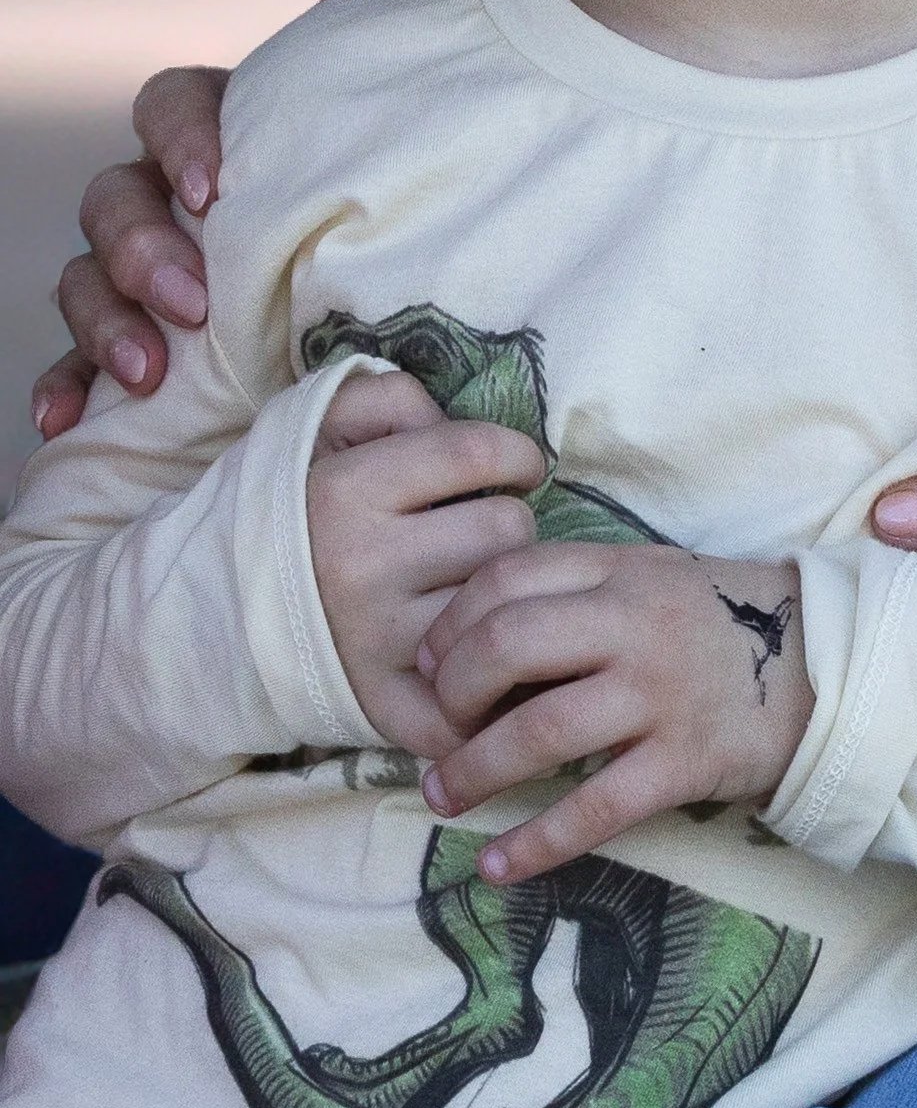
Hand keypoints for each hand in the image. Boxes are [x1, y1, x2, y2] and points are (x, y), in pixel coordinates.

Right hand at [33, 0, 365, 436]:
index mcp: (217, 130)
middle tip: (192, 299)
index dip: (181, 139)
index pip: (168, 104)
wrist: (400, 295)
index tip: (217, 190)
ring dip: (103, 321)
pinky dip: (61, 385)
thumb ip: (362, 39)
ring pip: (85, 278)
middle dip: (141, 249)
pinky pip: (72, 360)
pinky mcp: (130, 342)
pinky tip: (66, 417)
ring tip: (146, 373)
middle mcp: (162, 194)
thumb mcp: (384, 119)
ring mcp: (136, 271)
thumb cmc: (381, 188)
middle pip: (114, 198)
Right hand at [306, 368, 545, 756]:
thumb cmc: (285, 510)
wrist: (207, 618)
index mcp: (346, 491)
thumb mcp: (319, 425)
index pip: (478, 453)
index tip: (517, 467)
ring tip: (467, 584)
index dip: (515, 453)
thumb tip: (458, 428)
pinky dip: (487, 683)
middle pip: (505, 530)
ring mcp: (376, 643)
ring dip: (497, 589)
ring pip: (498, 600)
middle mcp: (362, 568)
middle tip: (477, 532)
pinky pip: (470, 698)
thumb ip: (391, 400)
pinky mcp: (383, 707)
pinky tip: (476, 655)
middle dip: (505, 521)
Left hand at [416, 543, 812, 883]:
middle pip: (506, 645)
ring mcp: (659, 693)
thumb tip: (479, 638)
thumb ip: (580, 593)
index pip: (506, 578)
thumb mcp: (653, 578)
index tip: (428, 665)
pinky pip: (594, 809)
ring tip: (442, 796)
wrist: (826, 664)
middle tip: (435, 733)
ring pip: (538, 730)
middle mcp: (633, 624)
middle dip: (449, 697)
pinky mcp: (683, 760)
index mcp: (621, 570)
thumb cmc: (722, 622)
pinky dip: (535, 843)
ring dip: (473, 771)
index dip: (451, 625)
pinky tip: (496, 866)